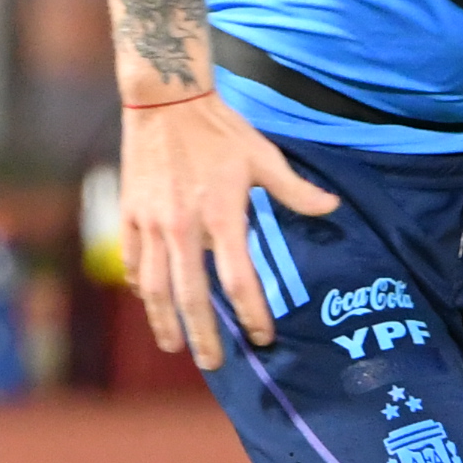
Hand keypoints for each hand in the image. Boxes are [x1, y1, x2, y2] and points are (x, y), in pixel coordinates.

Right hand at [120, 91, 341, 367]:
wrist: (164, 98)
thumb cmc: (219, 128)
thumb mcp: (263, 156)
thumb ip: (296, 190)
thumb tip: (332, 208)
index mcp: (222, 216)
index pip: (239, 280)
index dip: (251, 313)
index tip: (261, 336)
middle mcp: (183, 227)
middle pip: (191, 297)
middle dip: (202, 335)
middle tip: (212, 364)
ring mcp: (151, 223)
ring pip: (155, 287)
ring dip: (165, 321)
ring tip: (173, 345)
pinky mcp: (130, 214)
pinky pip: (133, 261)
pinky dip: (141, 286)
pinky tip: (150, 300)